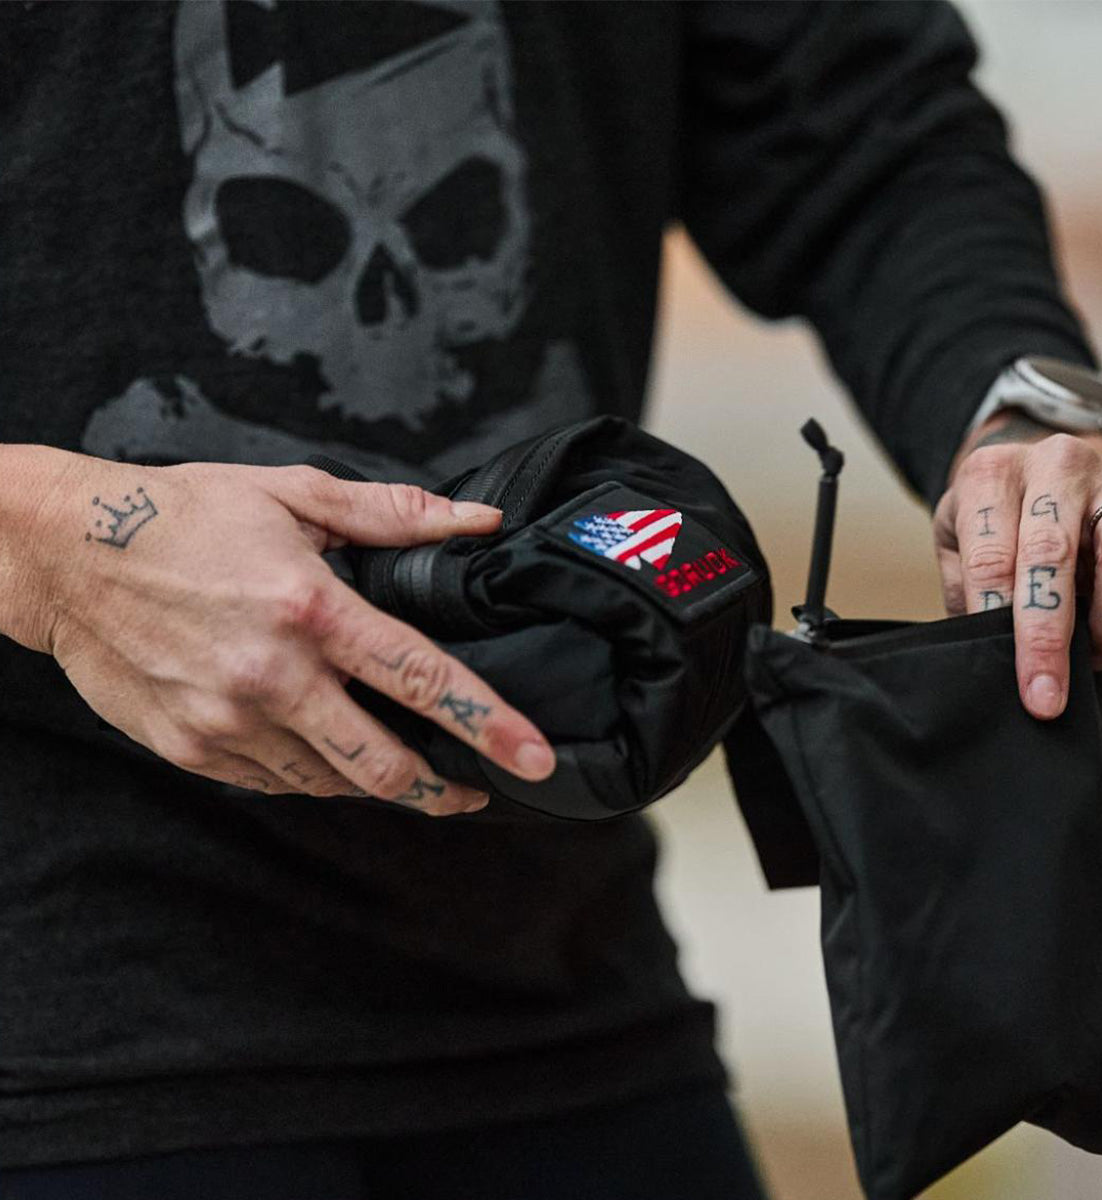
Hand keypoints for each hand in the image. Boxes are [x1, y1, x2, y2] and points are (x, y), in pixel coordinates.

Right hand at [39, 458, 556, 813]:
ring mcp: (227, 723)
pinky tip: (326, 748)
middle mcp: (272, 677)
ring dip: (377, 781)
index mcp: (310, 609)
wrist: (63, 554)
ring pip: (330, 783)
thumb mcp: (293, 493)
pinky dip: (314, 774)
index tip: (533, 757)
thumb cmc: (183, 514)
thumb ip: (394, 515)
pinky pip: (276, 782)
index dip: (487, 722)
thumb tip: (478, 520)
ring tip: (406, 765)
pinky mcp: (191, 750)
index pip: (422, 677)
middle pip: (383, 764)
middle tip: (478, 790)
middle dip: (444, 789)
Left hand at [933, 412, 1101, 719]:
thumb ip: (968, 591)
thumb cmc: (992, 520)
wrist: (1037, 474)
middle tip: (1047, 694)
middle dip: (1049, 635)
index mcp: (993, 474)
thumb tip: (995, 652)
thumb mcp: (956, 543)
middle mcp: (1057, 466)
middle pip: (1055, 552)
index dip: (998, 620)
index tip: (1009, 673)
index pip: (991, 555)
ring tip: (1092, 658)